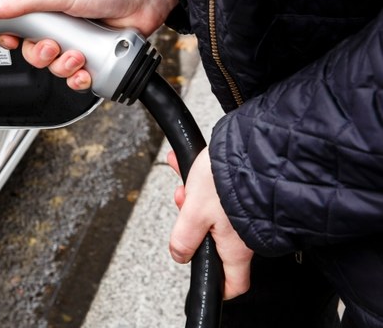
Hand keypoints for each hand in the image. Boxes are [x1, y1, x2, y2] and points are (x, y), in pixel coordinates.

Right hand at [0, 0, 177, 90]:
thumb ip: (21, 2)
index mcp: (45, 10)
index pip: (17, 30)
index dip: (12, 39)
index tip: (13, 41)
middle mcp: (59, 29)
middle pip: (34, 55)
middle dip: (43, 56)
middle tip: (54, 46)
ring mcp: (76, 45)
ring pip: (55, 70)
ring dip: (64, 68)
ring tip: (78, 56)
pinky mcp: (93, 61)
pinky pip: (78, 81)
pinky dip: (80, 80)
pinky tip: (86, 71)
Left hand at [167, 148, 253, 299]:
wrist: (253, 145)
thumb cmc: (228, 179)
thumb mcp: (194, 212)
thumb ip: (184, 239)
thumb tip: (179, 256)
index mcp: (235, 247)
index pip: (234, 283)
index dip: (219, 287)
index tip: (206, 281)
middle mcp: (245, 233)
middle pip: (215, 241)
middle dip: (192, 223)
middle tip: (183, 204)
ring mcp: (246, 212)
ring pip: (214, 212)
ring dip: (194, 197)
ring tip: (184, 179)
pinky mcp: (245, 190)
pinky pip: (219, 192)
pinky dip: (202, 181)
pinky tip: (188, 164)